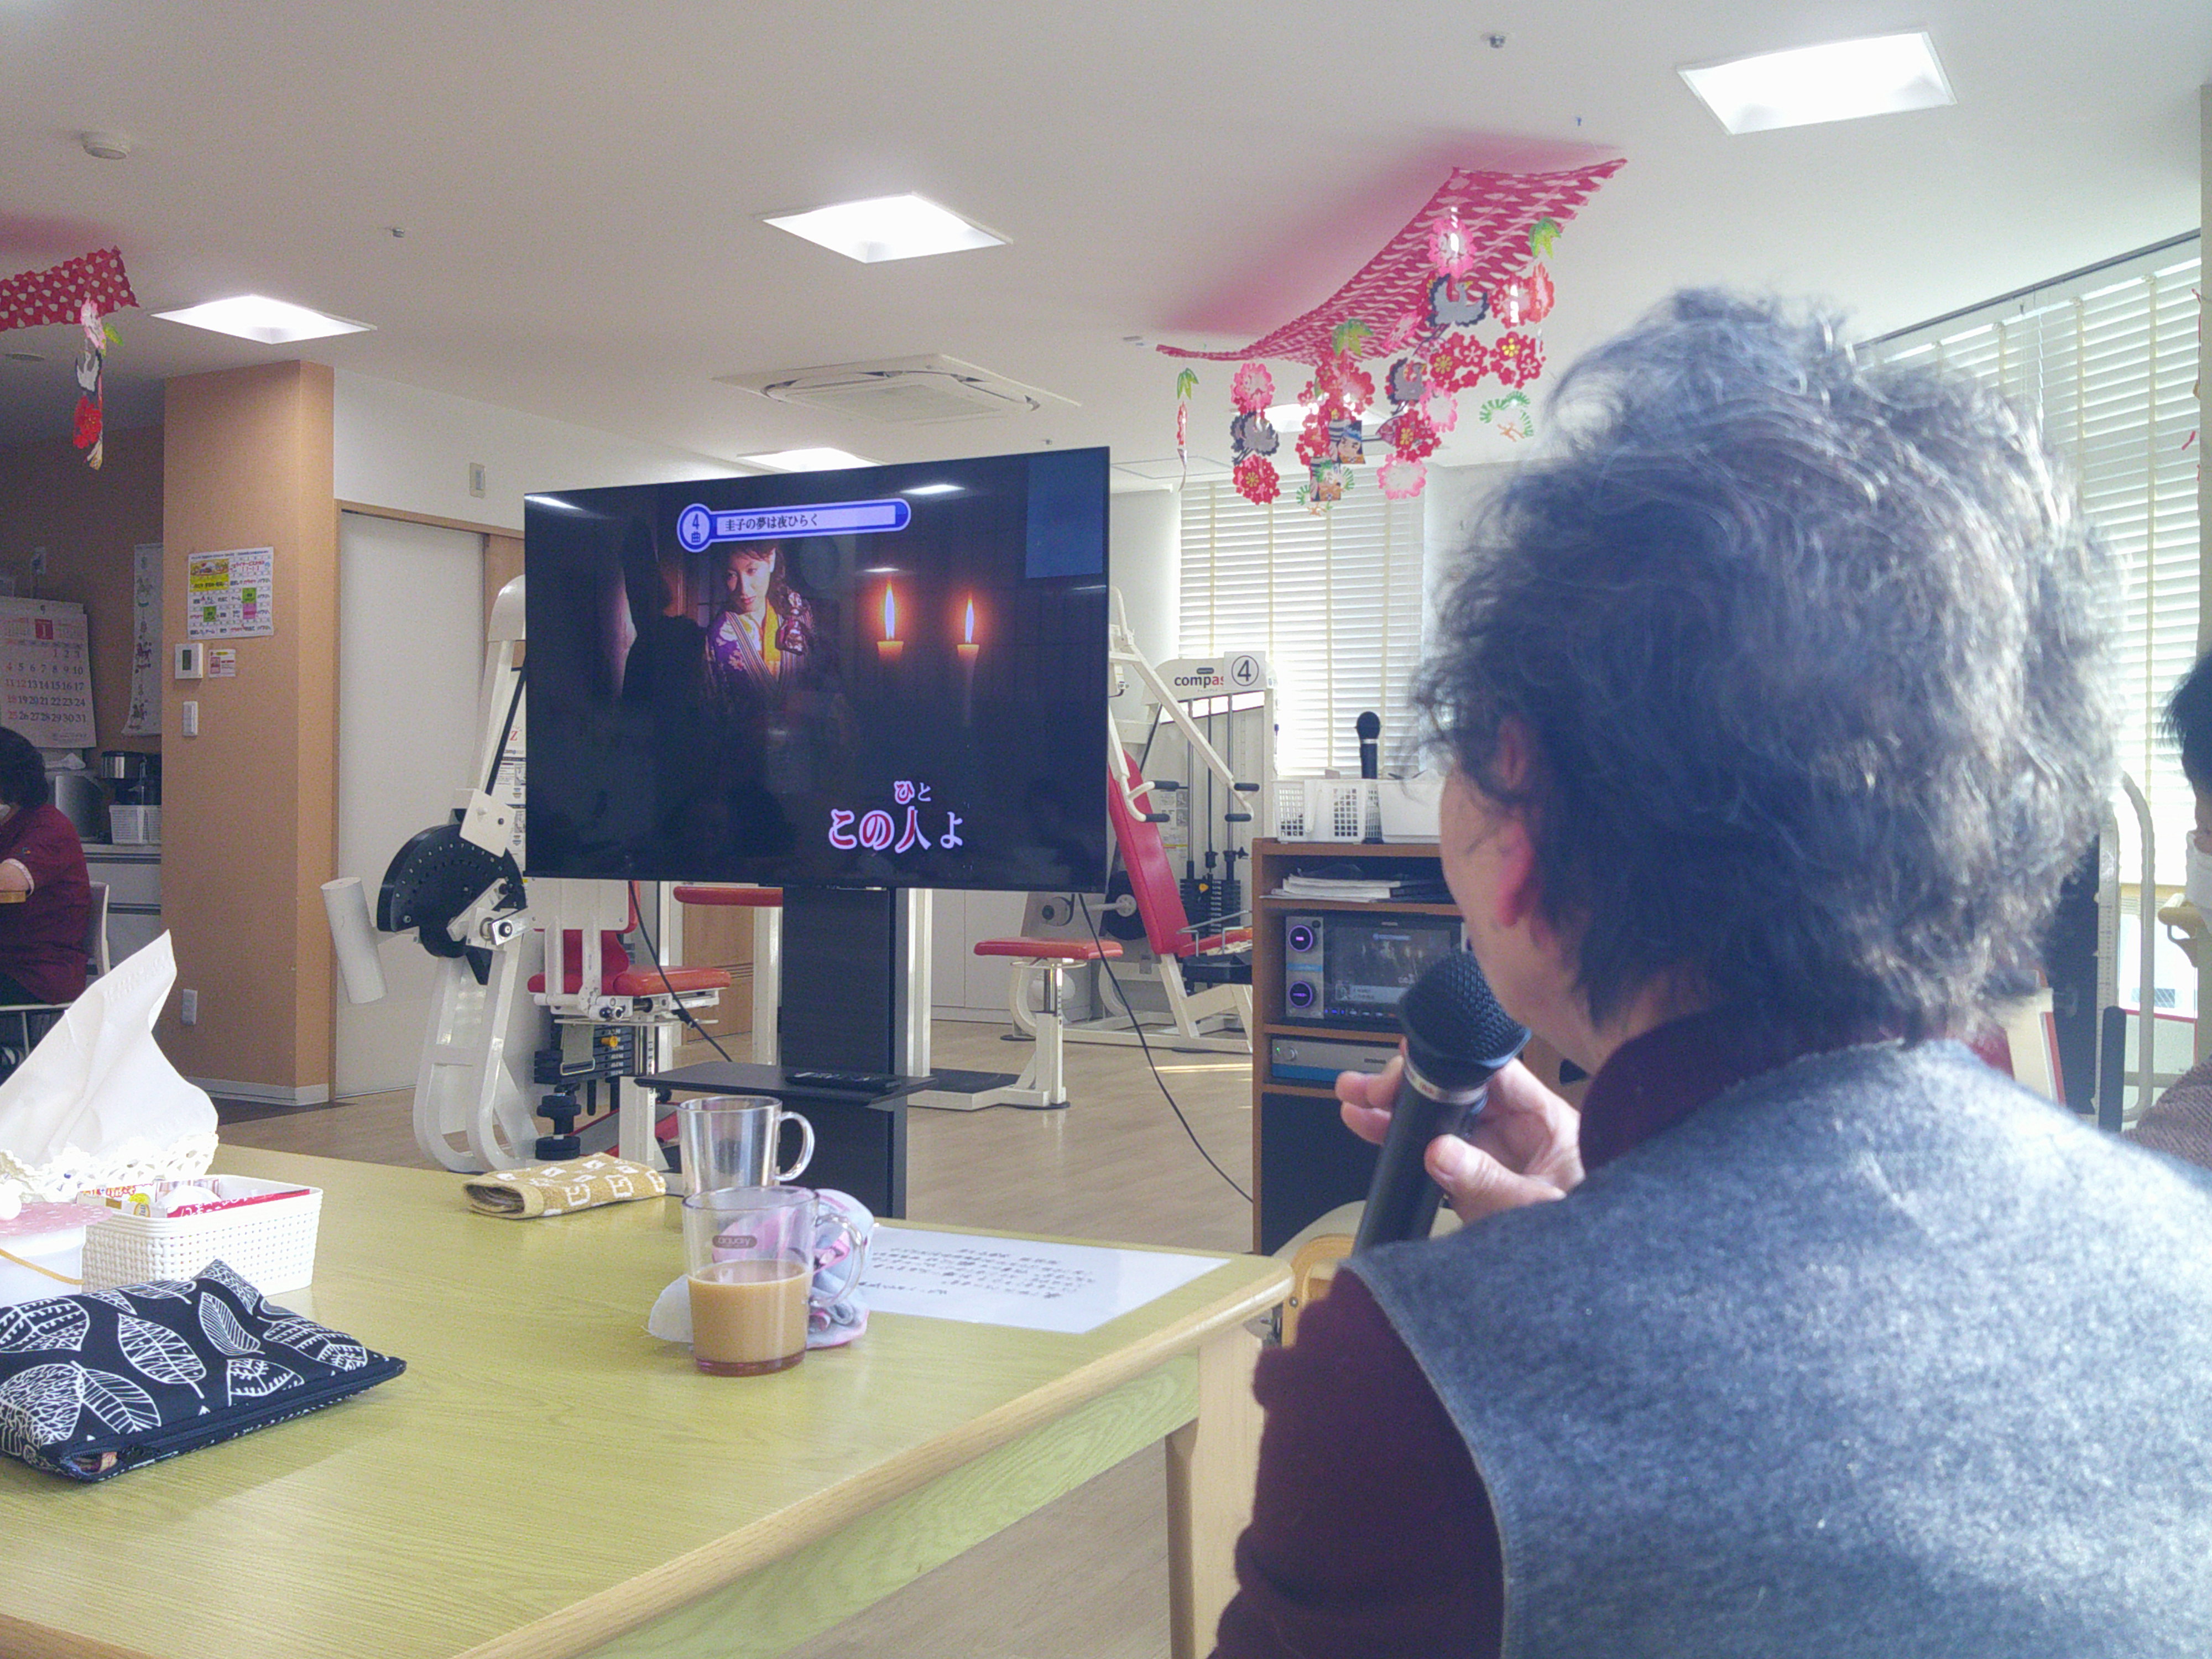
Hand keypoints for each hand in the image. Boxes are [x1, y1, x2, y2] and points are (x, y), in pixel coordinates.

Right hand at [1337, 1053, 1583, 1223]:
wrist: (1585, 1288)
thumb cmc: (1587, 1237)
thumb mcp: (1537, 1207)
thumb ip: (1489, 1182)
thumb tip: (1440, 1153)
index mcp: (1546, 1122)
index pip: (1497, 1077)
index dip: (1455, 1064)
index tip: (1418, 1062)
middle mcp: (1515, 1132)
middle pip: (1457, 1091)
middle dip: (1412, 1084)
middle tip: (1375, 1088)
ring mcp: (1491, 1155)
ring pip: (1438, 1119)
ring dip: (1396, 1108)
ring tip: (1355, 1098)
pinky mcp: (1472, 1180)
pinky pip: (1430, 1152)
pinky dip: (1399, 1139)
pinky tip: (1368, 1126)